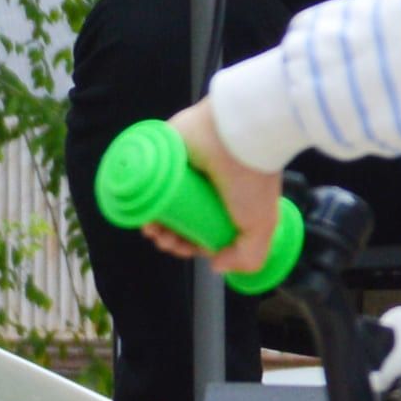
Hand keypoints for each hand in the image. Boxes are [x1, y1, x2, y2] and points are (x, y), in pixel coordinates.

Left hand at [130, 99, 293, 276]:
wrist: (236, 135)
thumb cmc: (251, 180)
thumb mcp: (261, 227)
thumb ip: (248, 257)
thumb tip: (216, 264)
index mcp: (227, 202)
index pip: (202, 229)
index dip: (189, 245)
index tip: (184, 249)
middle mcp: (205, 186)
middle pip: (179, 218)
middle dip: (170, 238)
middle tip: (165, 241)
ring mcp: (183, 167)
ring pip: (160, 201)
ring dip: (153, 222)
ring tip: (152, 230)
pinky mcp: (163, 150)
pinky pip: (145, 175)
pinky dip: (139, 196)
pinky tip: (140, 211)